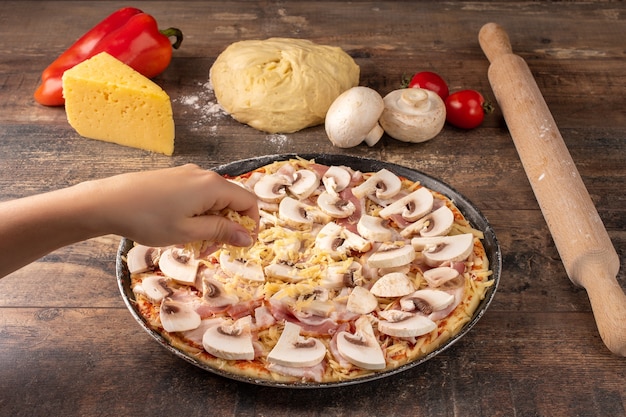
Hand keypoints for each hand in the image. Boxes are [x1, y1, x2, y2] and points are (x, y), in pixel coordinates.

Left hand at [90, 164, 258, 246]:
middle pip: (231, 201)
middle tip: (208, 251)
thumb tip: (248, 237)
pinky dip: (197, 215)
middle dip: (227, 227)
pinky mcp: (174, 179)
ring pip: (213, 201)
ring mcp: (188, 175)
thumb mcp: (189, 231)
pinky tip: (178, 229)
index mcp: (213, 186)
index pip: (248, 202)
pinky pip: (197, 197)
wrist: (108, 202)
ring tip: (190, 243)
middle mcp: (204, 176)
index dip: (250, 225)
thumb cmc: (149, 219)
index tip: (239, 246)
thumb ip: (221, 232)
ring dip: (210, 224)